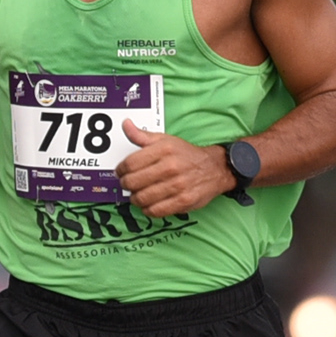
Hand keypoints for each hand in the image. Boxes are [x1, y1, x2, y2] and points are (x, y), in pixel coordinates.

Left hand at [117, 122, 235, 217]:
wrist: (215, 168)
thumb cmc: (187, 155)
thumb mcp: (166, 140)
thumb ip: (143, 136)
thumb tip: (126, 125)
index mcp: (164, 150)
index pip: (130, 163)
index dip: (120, 170)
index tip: (121, 172)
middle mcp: (170, 167)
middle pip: (133, 182)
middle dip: (126, 185)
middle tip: (128, 185)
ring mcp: (177, 185)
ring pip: (142, 198)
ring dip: (135, 199)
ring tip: (137, 195)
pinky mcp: (183, 201)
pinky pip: (155, 211)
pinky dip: (148, 209)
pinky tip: (149, 204)